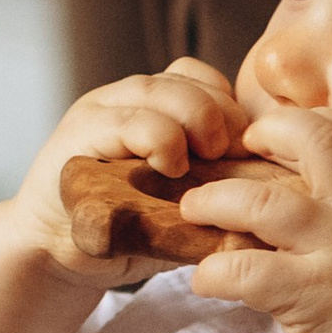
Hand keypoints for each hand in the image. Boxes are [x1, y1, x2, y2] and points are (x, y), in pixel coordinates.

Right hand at [9, 59, 251, 285]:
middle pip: (187, 79)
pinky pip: (128, 120)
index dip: (230, 107)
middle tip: (229, 156)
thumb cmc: (125, 232)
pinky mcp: (78, 134)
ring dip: (195, 121)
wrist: (56, 253)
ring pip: (159, 91)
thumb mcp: (181, 205)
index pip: (202, 79)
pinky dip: (159, 138)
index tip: (246, 150)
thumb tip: (275, 196)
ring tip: (205, 160)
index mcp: (151, 107)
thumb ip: (216, 188)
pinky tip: (172, 167)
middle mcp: (124, 99)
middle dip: (220, 114)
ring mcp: (99, 112)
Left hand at [178, 97, 331, 332]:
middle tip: (233, 150)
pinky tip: (204, 280)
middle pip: (312, 141)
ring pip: (262, 202)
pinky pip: (245, 271)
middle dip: (265, 134)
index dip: (304, 123)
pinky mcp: (311, 296)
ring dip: (215, 200)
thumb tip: (302, 194)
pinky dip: (213, 272)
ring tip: (193, 209)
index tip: (273, 135)